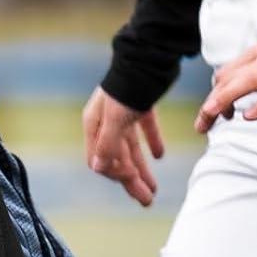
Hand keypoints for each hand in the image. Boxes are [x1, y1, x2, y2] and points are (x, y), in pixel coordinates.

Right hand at [83, 87, 165, 208]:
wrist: (148, 55)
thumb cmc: (128, 88)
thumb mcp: (116, 119)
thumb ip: (108, 145)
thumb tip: (98, 168)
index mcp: (95, 126)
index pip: (101, 161)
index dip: (116, 175)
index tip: (134, 182)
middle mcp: (106, 122)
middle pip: (117, 159)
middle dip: (131, 181)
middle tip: (146, 201)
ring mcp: (122, 114)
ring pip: (131, 149)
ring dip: (142, 169)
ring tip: (155, 189)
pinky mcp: (140, 105)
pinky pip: (144, 130)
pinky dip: (152, 142)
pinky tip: (161, 155)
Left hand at [195, 41, 256, 134]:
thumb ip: (244, 80)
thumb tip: (219, 102)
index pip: (226, 73)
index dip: (214, 95)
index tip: (211, 115)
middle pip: (233, 78)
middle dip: (213, 102)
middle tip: (202, 124)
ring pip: (250, 81)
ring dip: (228, 98)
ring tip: (214, 115)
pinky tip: (248, 117)